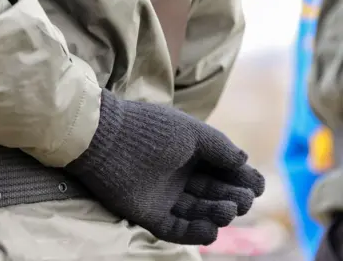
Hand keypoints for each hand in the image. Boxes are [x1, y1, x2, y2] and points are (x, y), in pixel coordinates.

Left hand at [66, 90, 264, 244]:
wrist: (106, 139)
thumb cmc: (151, 130)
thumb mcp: (191, 132)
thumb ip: (220, 146)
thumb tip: (244, 160)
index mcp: (191, 153)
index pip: (223, 171)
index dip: (242, 179)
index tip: (257, 185)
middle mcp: (179, 176)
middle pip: (214, 193)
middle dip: (234, 198)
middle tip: (243, 199)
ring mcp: (164, 196)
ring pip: (199, 212)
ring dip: (218, 214)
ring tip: (228, 209)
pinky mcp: (149, 214)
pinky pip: (175, 229)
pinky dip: (195, 233)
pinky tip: (212, 229)